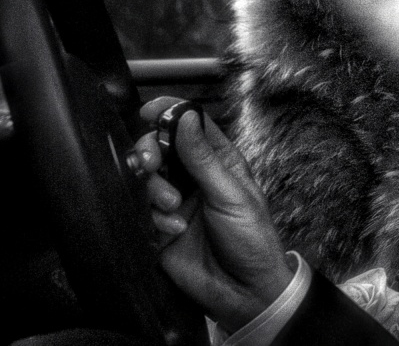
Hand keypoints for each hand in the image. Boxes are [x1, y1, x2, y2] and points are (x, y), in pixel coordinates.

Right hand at [133, 97, 293, 332]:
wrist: (245, 292)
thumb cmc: (252, 240)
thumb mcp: (232, 196)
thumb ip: (204, 159)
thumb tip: (186, 117)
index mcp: (218, 164)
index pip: (191, 127)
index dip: (170, 114)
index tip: (149, 111)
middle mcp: (194, 179)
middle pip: (159, 149)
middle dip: (149, 153)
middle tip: (150, 164)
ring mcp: (175, 203)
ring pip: (145, 180)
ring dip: (153, 190)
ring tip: (173, 208)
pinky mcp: (159, 229)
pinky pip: (140, 212)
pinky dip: (153, 218)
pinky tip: (172, 231)